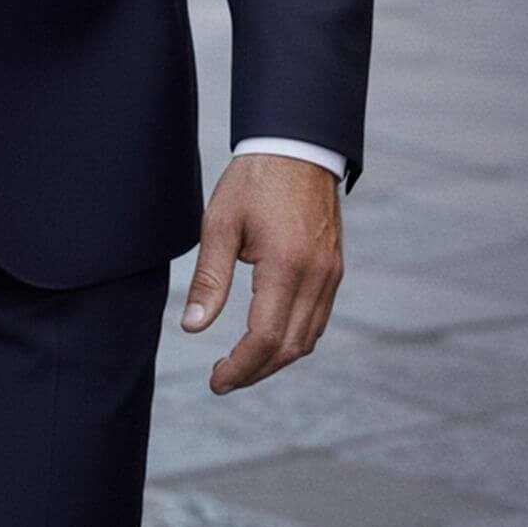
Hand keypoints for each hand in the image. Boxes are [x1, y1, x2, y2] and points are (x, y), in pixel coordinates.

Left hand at [180, 154, 343, 392]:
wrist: (297, 146)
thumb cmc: (254, 180)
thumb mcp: (220, 224)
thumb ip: (210, 278)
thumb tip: (193, 328)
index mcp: (287, 267)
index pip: (266, 339)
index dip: (240, 368)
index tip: (216, 380)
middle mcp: (317, 278)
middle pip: (290, 348)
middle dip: (256, 371)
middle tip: (223, 377)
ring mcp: (331, 275)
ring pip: (308, 338)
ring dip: (276, 358)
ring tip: (241, 362)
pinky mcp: (334, 269)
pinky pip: (318, 319)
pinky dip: (294, 337)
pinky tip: (268, 335)